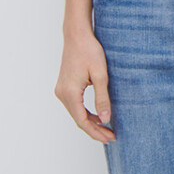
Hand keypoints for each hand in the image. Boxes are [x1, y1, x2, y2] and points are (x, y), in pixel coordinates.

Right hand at [54, 27, 116, 141]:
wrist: (77, 35)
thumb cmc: (89, 51)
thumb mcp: (100, 75)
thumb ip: (102, 98)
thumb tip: (105, 119)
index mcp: (70, 92)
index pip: (82, 121)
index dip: (96, 132)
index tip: (110, 138)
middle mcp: (62, 94)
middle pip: (78, 120)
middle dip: (95, 130)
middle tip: (111, 137)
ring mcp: (61, 90)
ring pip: (76, 113)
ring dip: (91, 122)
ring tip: (107, 128)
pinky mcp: (64, 87)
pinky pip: (75, 106)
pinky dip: (86, 113)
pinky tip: (98, 116)